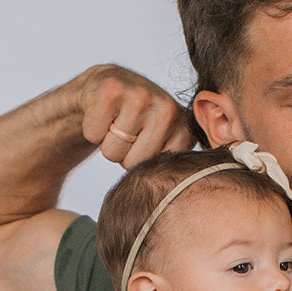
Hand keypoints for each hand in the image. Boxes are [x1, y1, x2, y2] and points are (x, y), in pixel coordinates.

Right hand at [80, 65, 196, 167]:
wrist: (109, 86)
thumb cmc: (137, 123)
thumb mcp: (165, 143)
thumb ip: (180, 167)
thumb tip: (199, 204)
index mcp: (184, 128)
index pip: (154, 172)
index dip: (141, 162)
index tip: (144, 141)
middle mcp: (168, 108)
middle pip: (132, 164)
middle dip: (124, 153)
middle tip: (127, 130)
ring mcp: (141, 94)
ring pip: (111, 151)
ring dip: (107, 141)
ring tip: (116, 121)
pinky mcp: (111, 88)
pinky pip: (93, 134)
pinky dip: (92, 128)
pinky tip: (103, 112)